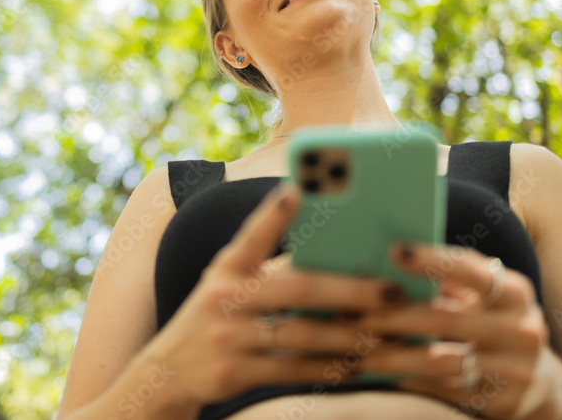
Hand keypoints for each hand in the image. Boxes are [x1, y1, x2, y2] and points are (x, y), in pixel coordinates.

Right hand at [142, 183, 406, 407]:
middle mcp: (223, 295)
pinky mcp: (231, 372)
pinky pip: (290, 370)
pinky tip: (355, 366)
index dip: (274, 213)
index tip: (298, 189)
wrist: (169, 370)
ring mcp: (226, 335)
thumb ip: (271, 269)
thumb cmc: (219, 315)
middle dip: (350, 290)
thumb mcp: (230, 282)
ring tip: (385, 334)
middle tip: (392, 291)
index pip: (253, 234)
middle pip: (298, 288)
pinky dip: (327, 369)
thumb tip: (338, 257)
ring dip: (348, 336)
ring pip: (301, 334)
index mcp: (227, 266)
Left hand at [353, 242, 556, 418]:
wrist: (542, 384)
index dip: (433, 259)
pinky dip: (411, 382)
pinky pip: (446, 391)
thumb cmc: (496, 324)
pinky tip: (384, 375)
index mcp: (515, 293)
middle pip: (446, 319)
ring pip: (441, 362)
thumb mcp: (489, 298)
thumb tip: (395, 259)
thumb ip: (453, 280)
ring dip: (394, 356)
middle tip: (354, 314)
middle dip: (394, 316)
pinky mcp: (503, 403)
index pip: (471, 270)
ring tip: (360, 350)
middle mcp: (521, 329)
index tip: (394, 249)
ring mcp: (515, 370)